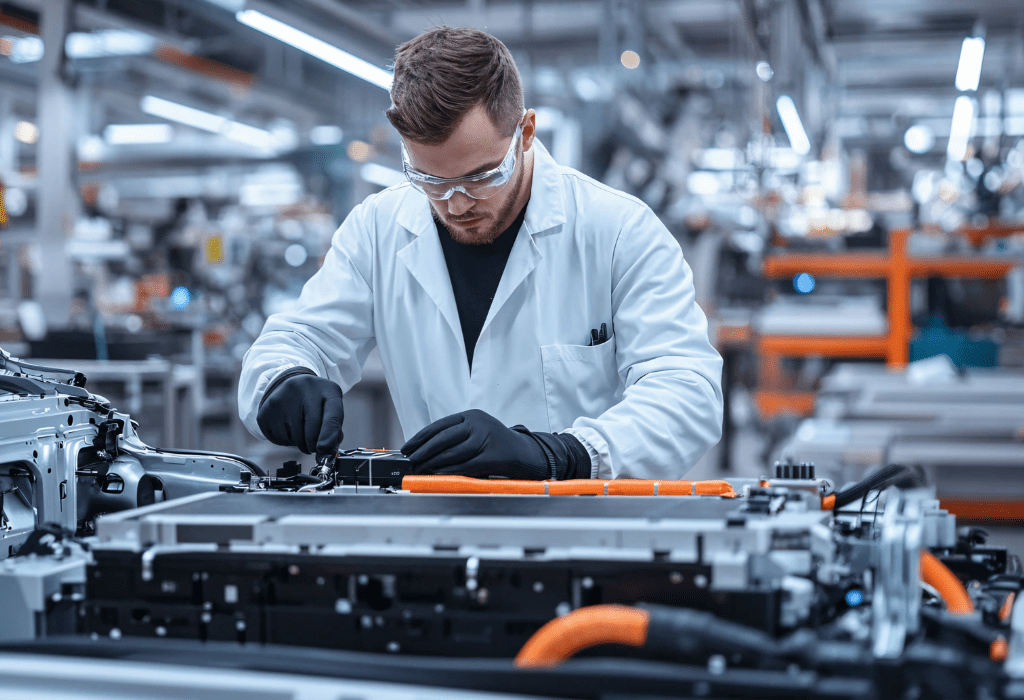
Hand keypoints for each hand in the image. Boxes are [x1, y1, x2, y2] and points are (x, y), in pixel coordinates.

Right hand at [256, 374, 344, 461]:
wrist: (290, 384)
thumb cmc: (315, 401)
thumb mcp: (330, 408)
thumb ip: (333, 430)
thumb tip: (325, 453)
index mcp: (327, 390)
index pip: (332, 416)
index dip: (329, 436)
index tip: (324, 449)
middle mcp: (304, 390)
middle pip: (311, 431)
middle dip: (314, 445)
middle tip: (314, 446)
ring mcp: (283, 399)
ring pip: (295, 437)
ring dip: (300, 443)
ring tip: (300, 429)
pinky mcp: (266, 410)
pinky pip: (279, 438)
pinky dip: (286, 440)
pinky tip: (288, 427)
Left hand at [400, 409, 549, 479]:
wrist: (525, 453)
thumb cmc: (495, 444)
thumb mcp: (476, 431)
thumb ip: (455, 436)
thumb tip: (424, 449)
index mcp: (471, 415)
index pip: (439, 425)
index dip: (420, 437)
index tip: (408, 447)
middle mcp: (478, 423)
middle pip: (444, 438)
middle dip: (423, 451)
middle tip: (411, 461)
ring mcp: (487, 438)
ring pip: (453, 452)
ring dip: (433, 463)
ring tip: (420, 469)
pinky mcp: (492, 456)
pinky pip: (466, 465)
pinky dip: (450, 471)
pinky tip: (438, 474)